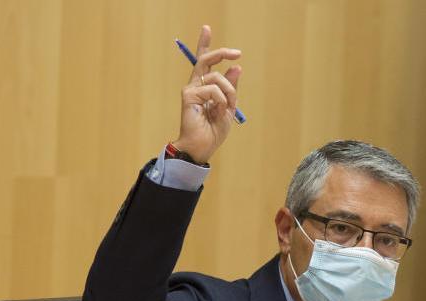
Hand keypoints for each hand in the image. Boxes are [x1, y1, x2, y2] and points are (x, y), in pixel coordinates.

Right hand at [172, 25, 241, 164]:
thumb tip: (236, 67)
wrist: (202, 147)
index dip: (204, 44)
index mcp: (205, 86)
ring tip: (226, 108)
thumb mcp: (229, 107)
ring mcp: (191, 89)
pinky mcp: (188, 95)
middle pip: (207, 59)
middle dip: (222, 52)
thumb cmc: (213, 131)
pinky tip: (217, 111)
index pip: (204, 62)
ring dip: (229, 92)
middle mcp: (196, 84)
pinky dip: (221, 100)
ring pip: (217, 78)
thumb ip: (232, 88)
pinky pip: (213, 90)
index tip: (206, 28)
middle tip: (237, 53)